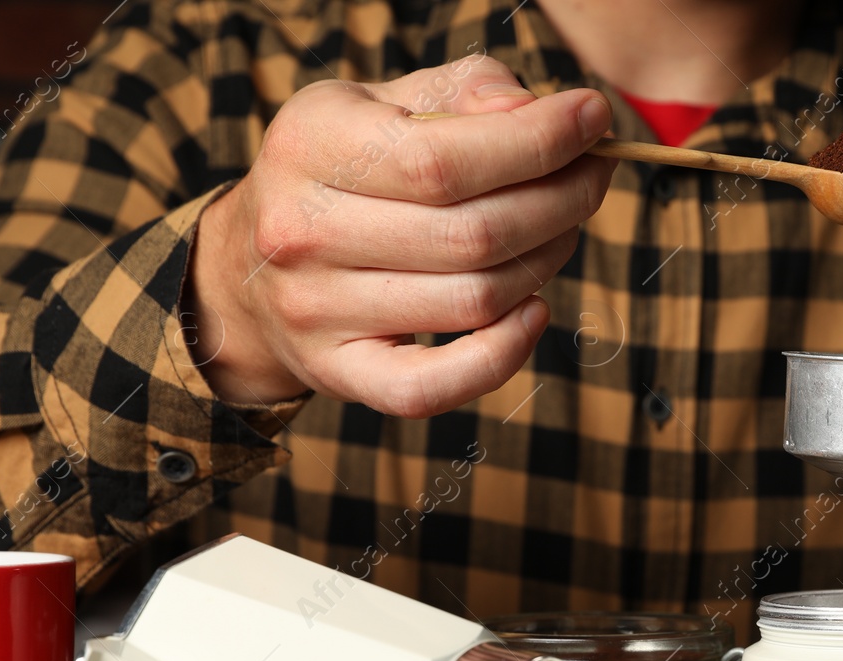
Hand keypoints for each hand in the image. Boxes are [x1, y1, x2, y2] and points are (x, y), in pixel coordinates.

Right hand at [186, 56, 616, 415]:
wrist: (248, 266)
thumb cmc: (347, 172)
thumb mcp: (385, 104)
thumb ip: (465, 92)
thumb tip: (533, 114)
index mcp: (311, 144)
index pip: (446, 158)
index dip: (538, 142)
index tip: (593, 120)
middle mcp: (303, 229)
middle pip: (473, 234)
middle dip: (560, 201)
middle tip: (591, 178)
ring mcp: (317, 311)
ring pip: (475, 300)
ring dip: (545, 262)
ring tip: (562, 228)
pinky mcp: (341, 373)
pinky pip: (435, 386)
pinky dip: (503, 355)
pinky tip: (535, 310)